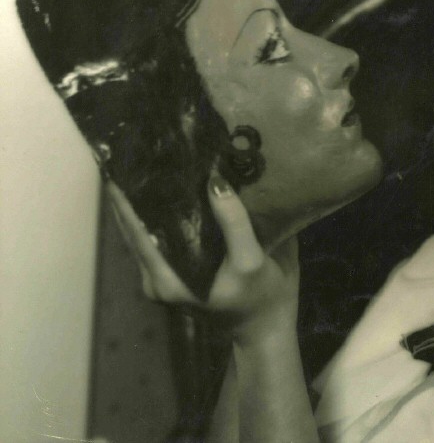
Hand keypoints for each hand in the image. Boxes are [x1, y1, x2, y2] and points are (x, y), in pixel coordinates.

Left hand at [107, 176, 300, 344]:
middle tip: (137, 148)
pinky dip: (158, 211)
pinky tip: (167, 184)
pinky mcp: (171, 274)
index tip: (123, 158)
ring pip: (143, 230)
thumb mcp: (253, 261)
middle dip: (134, 190)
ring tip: (148, 158)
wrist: (266, 328)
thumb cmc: (263, 296)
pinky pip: (157, 236)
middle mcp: (154, 279)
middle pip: (133, 227)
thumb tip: (215, 180)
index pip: (136, 228)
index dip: (126, 195)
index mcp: (167, 280)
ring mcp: (160, 278)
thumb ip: (234, 224)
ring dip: (143, 198)